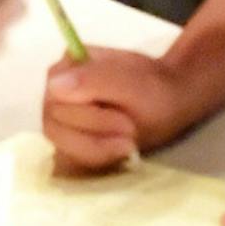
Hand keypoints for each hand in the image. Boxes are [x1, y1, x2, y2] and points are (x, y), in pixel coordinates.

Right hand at [43, 47, 202, 172]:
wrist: (170, 100)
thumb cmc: (154, 88)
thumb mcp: (133, 83)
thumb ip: (94, 79)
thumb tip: (54, 84)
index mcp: (65, 68)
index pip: (56, 103)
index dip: (89, 120)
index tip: (127, 124)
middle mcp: (55, 92)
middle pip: (56, 126)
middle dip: (97, 134)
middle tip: (131, 133)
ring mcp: (61, 117)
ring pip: (62, 145)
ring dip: (97, 148)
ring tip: (129, 142)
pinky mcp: (70, 138)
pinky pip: (72, 157)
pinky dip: (97, 157)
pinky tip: (119, 149)